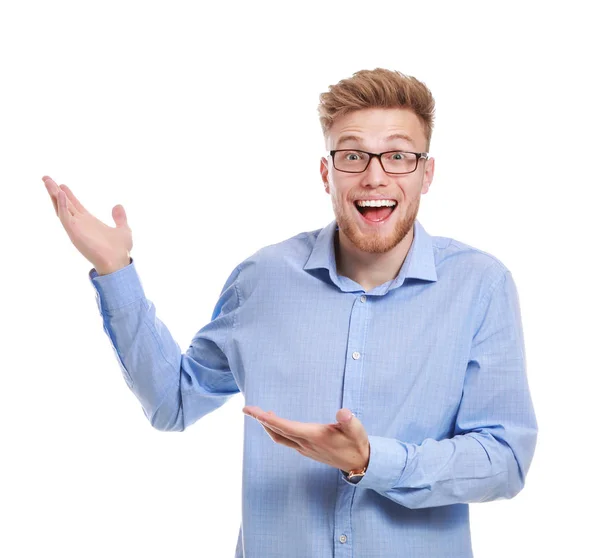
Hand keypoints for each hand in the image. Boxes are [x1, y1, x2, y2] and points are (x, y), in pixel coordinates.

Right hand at [42, 175, 132, 273]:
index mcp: (89, 222)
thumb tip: (118, 206)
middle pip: (64, 204)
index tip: (62, 184)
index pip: (75, 205)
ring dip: (54, 195)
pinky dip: (62, 205)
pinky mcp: (75, 232)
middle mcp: (80, 223)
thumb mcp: (123, 229)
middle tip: (46, 177)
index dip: (68, 195)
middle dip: (54, 191)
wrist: (118, 263)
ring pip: (61, 208)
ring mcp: (76, 228)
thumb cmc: (120, 250)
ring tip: (47, 181)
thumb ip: (119, 218)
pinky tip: (60, 194)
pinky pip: (65, 217)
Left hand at [242, 406, 369, 472]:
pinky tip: (277, 423)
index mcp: (314, 436)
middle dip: (260, 420)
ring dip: (267, 426)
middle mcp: (305, 444)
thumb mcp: (356, 429)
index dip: (267, 419)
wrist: (359, 463)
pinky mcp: (307, 450)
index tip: (253, 411)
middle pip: (277, 432)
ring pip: (279, 438)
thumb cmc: (356, 443)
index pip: (285, 426)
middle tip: (247, 409)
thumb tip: (343, 413)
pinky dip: (277, 430)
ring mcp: (305, 449)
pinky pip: (286, 440)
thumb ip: (349, 421)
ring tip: (259, 414)